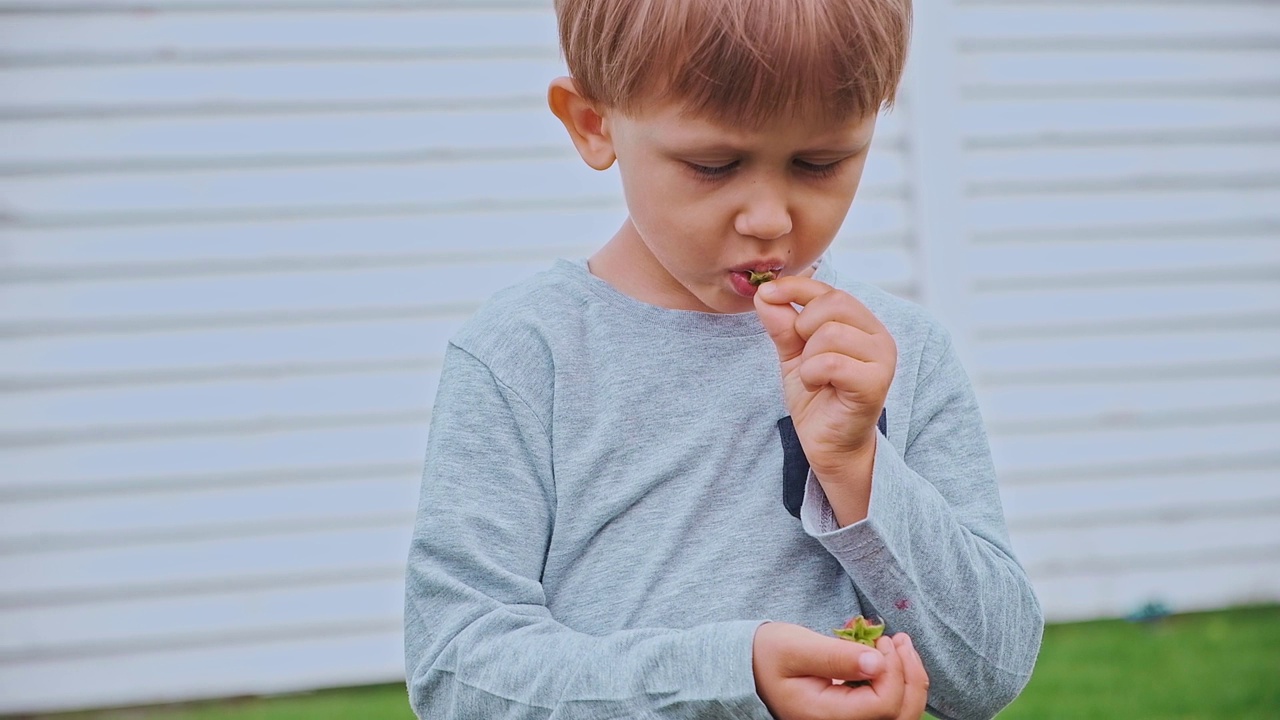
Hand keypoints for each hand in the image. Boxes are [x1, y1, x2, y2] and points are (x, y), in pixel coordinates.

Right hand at [753, 622, 928, 719]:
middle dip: (910, 677)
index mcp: (824, 716)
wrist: (751, 667)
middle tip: (898, 640)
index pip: (882, 705)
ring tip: (899, 645)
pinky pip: (889, 708)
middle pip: (900, 717)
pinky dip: (899, 683)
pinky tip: (891, 657)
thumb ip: (837, 656)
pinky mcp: (852, 714)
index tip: (880, 641)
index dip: (892, 672)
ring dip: (909, 679)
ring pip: (900, 715)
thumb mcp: (796, 647)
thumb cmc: (768, 654)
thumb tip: (878, 662)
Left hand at [754, 277, 895, 523]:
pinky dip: (813, 374)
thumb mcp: (793, 355)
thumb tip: (764, 293)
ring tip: (813, 377)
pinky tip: (818, 387)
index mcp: (862, 323)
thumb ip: (783, 324)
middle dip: (803, 327)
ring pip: (830, 333)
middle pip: (832, 304)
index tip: (765, 293)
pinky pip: (831, 362)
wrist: (829, 445)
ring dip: (808, 358)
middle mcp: (878, 335)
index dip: (795, 287)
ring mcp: (882, 358)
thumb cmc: (818, 398)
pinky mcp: (876, 382)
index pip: (829, 289)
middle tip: (803, 356)